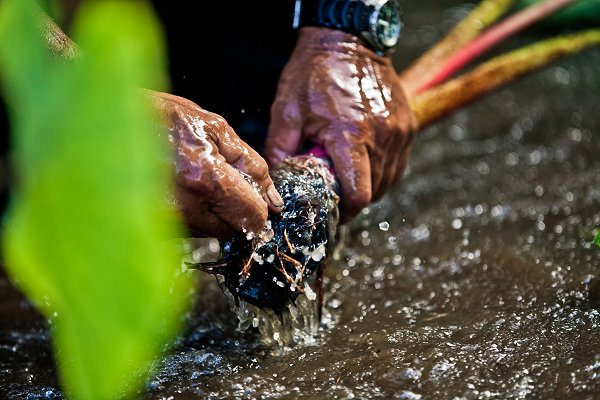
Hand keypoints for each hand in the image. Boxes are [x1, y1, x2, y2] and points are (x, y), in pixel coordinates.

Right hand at [148, 91, 283, 237]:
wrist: (103, 120)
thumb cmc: (159, 117)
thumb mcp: (215, 128)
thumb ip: (251, 165)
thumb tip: (273, 200)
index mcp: (206, 179)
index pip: (252, 218)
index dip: (258, 208)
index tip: (254, 197)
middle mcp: (184, 208)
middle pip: (232, 231)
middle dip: (235, 210)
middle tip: (220, 182)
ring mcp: (162, 222)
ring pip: (209, 233)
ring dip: (211, 212)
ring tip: (192, 179)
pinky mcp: (147, 229)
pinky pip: (185, 231)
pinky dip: (189, 215)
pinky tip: (176, 188)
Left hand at [266, 27, 416, 222]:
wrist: (347, 41)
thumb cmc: (313, 74)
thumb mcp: (286, 112)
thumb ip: (281, 153)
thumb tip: (279, 186)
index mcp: (350, 135)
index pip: (358, 195)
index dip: (345, 210)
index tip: (332, 210)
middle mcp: (381, 136)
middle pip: (374, 192)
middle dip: (353, 198)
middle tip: (334, 189)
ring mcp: (399, 131)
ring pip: (388, 180)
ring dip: (369, 186)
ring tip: (348, 174)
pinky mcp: (408, 125)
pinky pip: (398, 164)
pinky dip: (382, 171)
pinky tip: (364, 161)